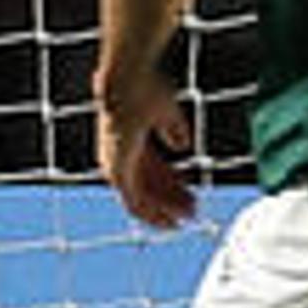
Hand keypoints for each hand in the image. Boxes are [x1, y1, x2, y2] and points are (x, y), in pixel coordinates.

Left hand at [95, 62, 197, 230]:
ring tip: (187, 217)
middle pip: (148, 184)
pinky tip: (171, 222)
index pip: (153, 168)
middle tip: (192, 210)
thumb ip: (173, 128)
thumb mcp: (166, 111)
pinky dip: (152, 214)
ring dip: (165, 210)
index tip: (190, 193)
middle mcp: (120, 155)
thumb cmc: (144, 89)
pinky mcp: (117, 173)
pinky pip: (134, 203)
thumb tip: (181, 145)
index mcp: (130, 139)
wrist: (127, 85)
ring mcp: (116, 165)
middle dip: (171, 199)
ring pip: (142, 197)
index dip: (173, 182)